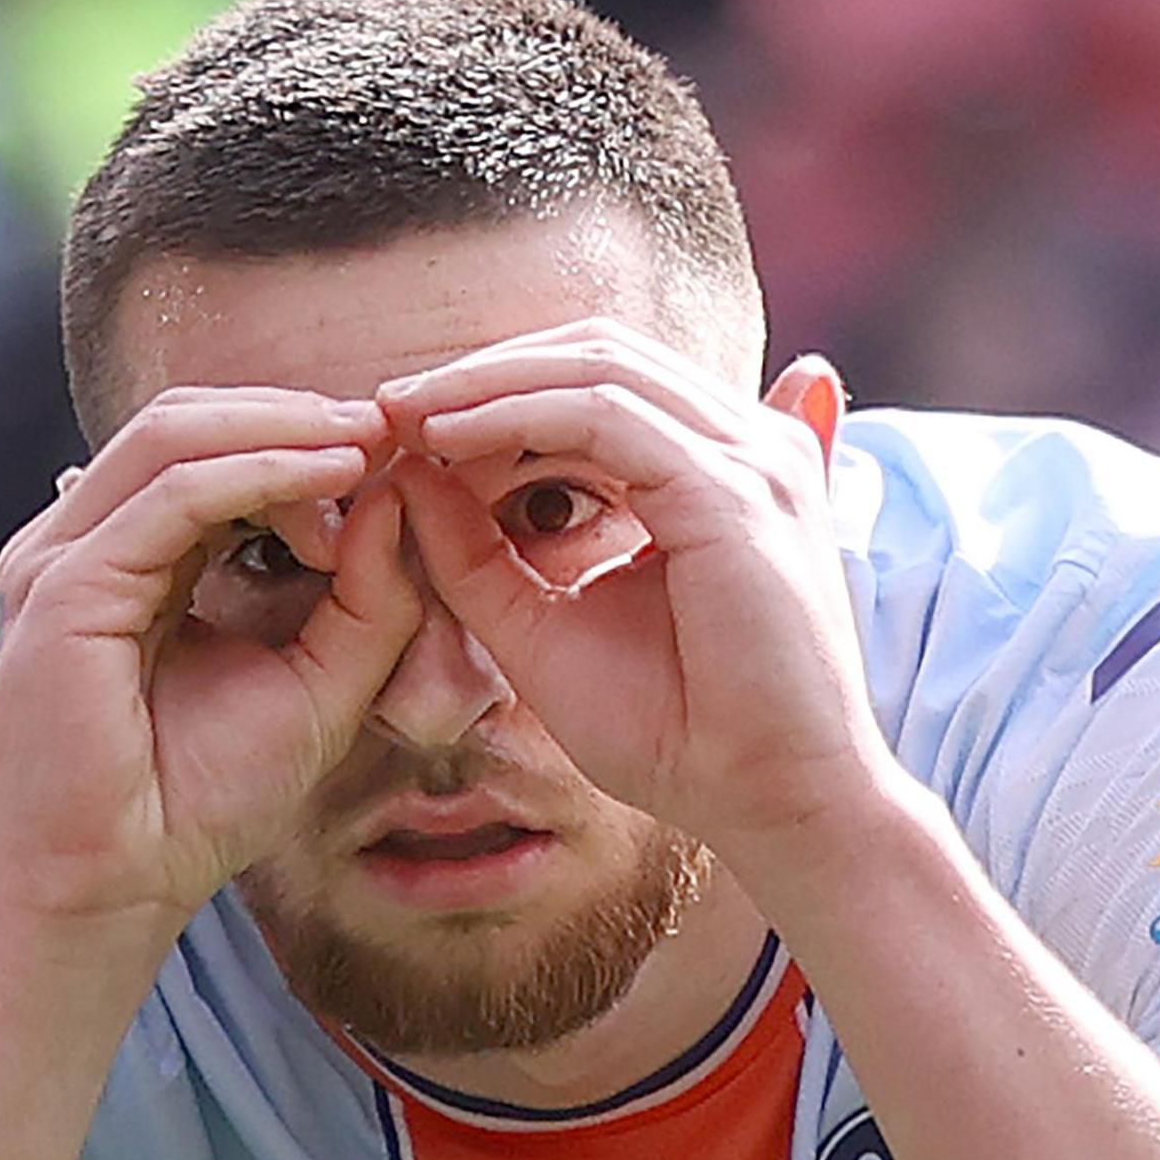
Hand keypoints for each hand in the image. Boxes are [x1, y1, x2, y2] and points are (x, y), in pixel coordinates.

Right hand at [0, 387, 419, 927]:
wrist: (119, 889)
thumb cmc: (202, 801)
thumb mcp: (318, 684)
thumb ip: (362, 598)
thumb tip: (394, 497)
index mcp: (127, 558)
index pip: (209, 451)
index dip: (303, 437)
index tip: (398, 448)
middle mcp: (82, 545)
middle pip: (189, 421)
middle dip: (298, 415)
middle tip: (394, 424)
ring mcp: (61, 560)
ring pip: (176, 436)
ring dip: (285, 430)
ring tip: (371, 442)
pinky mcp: (66, 591)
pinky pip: (172, 495)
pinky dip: (259, 472)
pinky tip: (331, 478)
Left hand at [378, 318, 888, 872]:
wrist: (771, 807)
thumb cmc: (679, 735)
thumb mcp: (545, 629)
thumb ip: (482, 553)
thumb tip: (412, 475)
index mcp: (718, 472)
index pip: (599, 382)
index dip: (498, 390)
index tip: (407, 427)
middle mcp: (745, 448)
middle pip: (595, 352)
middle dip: (483, 370)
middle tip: (389, 406)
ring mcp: (747, 462)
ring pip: (595, 366)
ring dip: (484, 382)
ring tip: (403, 416)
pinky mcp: (731, 493)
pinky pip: (600, 416)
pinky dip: (513, 415)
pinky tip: (444, 442)